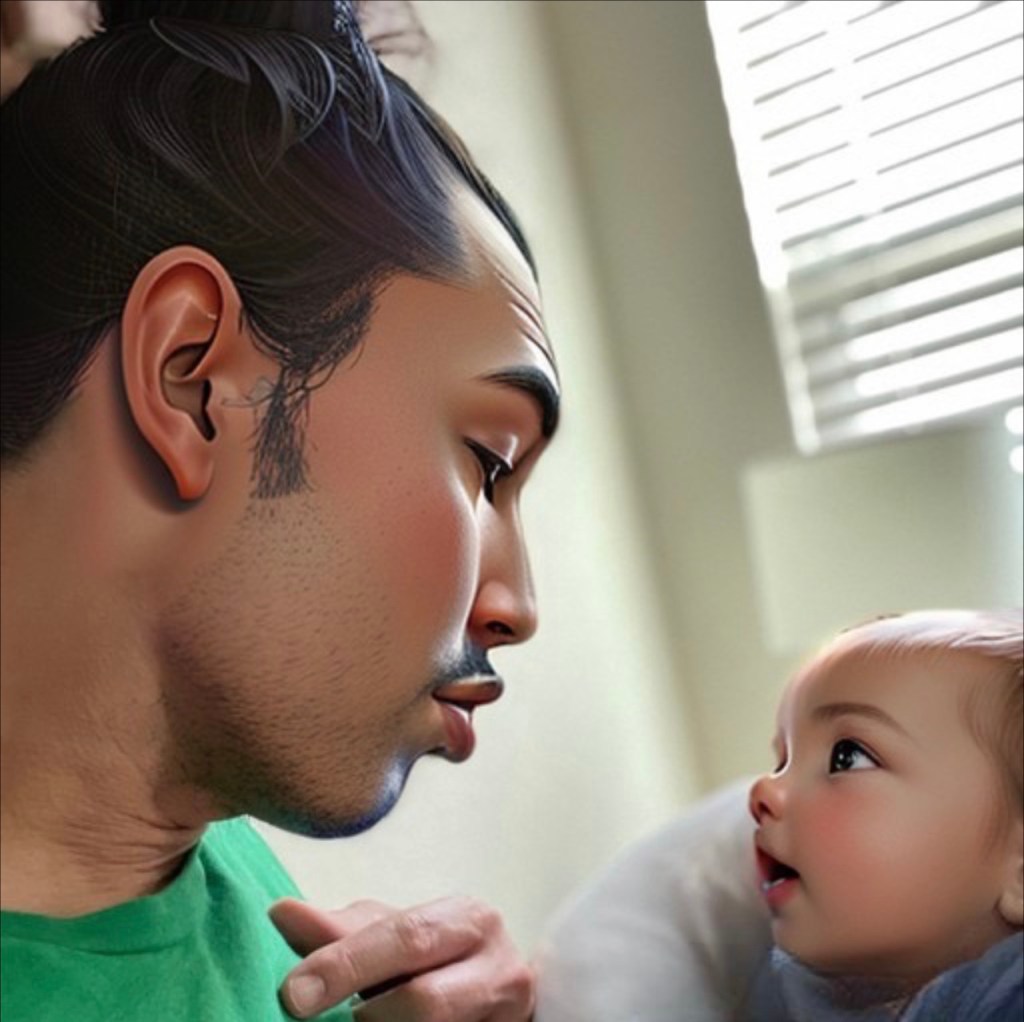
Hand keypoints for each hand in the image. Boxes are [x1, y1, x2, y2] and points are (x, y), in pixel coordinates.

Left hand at [269, 896, 534, 1020]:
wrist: (498, 992)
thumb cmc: (436, 956)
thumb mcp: (394, 934)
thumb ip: (342, 931)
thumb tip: (281, 912)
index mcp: (470, 920)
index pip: (405, 938)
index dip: (346, 965)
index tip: (294, 992)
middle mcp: (500, 969)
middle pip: (425, 1002)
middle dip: (367, 1016)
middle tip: (313, 1016)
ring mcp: (506, 1017)